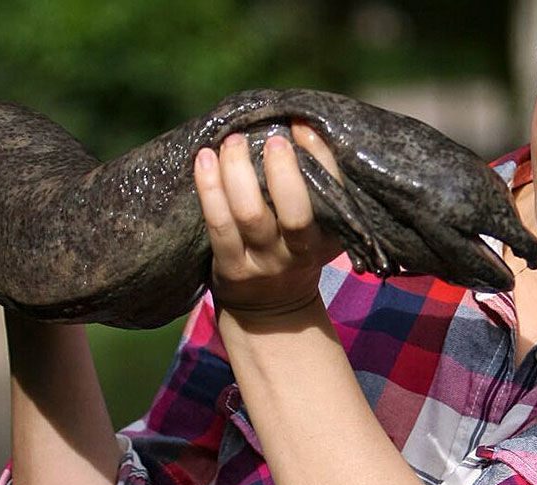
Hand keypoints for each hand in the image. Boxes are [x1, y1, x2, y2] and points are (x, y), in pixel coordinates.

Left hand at [196, 123, 341, 318]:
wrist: (272, 309)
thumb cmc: (295, 250)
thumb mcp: (320, 228)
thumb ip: (315, 186)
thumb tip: (294, 123)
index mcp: (329, 236)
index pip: (332, 191)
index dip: (319, 156)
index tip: (299, 125)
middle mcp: (300, 253)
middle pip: (295, 212)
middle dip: (282, 171)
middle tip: (271, 138)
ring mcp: (263, 262)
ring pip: (250, 214)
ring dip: (237, 172)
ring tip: (232, 141)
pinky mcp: (231, 267)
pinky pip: (218, 224)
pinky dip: (209, 188)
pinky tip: (204, 160)